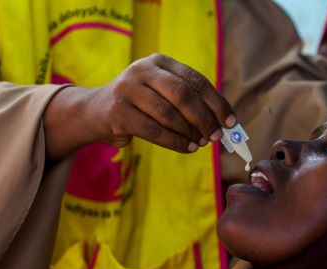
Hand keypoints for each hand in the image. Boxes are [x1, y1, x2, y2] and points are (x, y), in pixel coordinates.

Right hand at [44, 53, 235, 157]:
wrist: (95, 112)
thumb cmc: (140, 105)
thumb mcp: (162, 93)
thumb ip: (189, 102)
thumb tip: (223, 124)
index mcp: (159, 62)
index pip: (196, 80)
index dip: (217, 102)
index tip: (231, 121)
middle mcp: (142, 70)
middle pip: (184, 95)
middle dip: (205, 118)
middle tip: (216, 136)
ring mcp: (127, 90)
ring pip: (169, 115)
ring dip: (190, 133)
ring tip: (201, 143)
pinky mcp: (118, 113)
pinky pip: (155, 131)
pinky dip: (176, 142)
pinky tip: (188, 148)